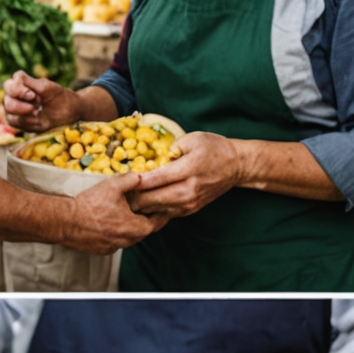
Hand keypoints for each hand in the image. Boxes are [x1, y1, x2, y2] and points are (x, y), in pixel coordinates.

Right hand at [1, 72, 81, 132]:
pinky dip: (27, 122)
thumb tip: (15, 78)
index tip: (34, 95)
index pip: (9, 85)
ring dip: (25, 114)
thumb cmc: (58, 97)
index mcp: (21, 84)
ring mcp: (15, 109)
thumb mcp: (46, 87)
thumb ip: (30, 82)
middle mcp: (15, 96)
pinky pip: (14, 122)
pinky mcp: (18, 121)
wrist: (69, 113)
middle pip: (7, 100)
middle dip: (22, 106)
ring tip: (38, 113)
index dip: (19, 90)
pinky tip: (37, 120)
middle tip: (37, 107)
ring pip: (9, 111)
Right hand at [59, 172, 168, 253]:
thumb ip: (131, 180)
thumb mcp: (113, 186)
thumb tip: (142, 175)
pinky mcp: (102, 250)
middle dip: (146, 219)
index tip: (164, 206)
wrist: (66, 222)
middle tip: (147, 207)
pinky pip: (114, 241)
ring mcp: (114, 248)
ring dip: (129, 226)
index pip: (157, 222)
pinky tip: (109, 222)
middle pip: (143, 230)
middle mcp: (128, 241)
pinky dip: (115, 233)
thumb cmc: (91, 205)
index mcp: (136, 228)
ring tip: (127, 213)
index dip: (162, 213)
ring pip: (128, 237)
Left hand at [126, 131, 240, 218]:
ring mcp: (189, 202)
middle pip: (152, 198)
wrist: (236, 166)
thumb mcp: (192, 138)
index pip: (154, 179)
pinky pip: (166, 214)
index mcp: (187, 169)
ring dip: (140, 205)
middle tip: (117, 191)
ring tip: (124, 199)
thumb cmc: (214, 148)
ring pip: (157, 209)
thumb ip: (171, 147)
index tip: (120, 178)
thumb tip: (153, 158)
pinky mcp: (190, 209)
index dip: (135, 181)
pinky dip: (152, 211)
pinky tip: (140, 205)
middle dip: (133, 196)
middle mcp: (188, 190)